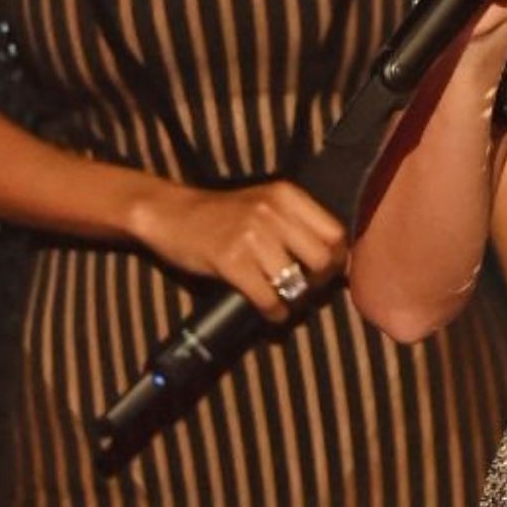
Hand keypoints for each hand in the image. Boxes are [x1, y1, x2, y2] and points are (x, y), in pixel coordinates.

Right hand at [127, 174, 347, 321]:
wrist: (170, 213)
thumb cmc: (220, 214)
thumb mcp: (263, 204)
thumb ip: (295, 223)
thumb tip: (331, 259)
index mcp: (286, 195)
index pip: (335, 232)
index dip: (336, 258)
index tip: (325, 272)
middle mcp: (272, 211)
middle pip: (322, 258)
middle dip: (319, 281)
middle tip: (305, 290)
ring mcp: (251, 235)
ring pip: (296, 281)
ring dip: (293, 299)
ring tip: (284, 302)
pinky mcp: (230, 259)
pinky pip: (268, 297)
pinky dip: (273, 311)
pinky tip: (269, 312)